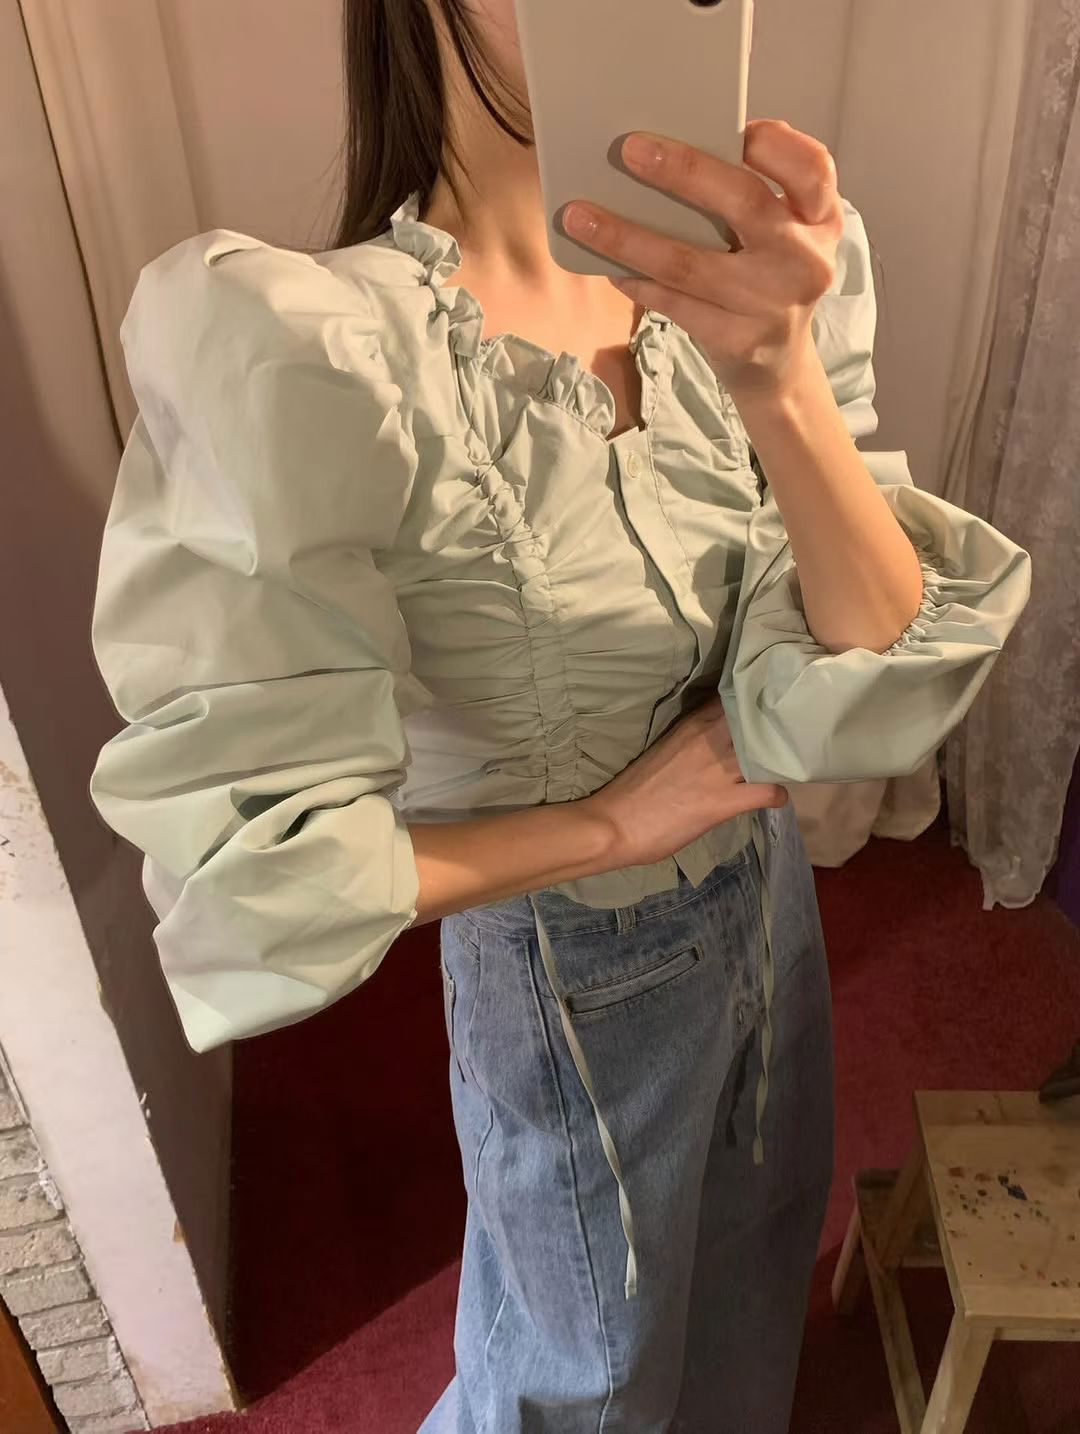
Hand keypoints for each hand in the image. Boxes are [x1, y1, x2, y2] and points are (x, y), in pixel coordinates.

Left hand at [561, 120, 844, 398]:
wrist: (779, 366)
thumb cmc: (767, 276)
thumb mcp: (783, 231)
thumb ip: (752, 191)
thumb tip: (671, 148)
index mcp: (821, 219)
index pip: (813, 167)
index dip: (772, 142)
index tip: (730, 125)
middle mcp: (805, 260)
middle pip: (745, 203)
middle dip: (684, 171)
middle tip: (630, 150)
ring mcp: (772, 305)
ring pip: (690, 262)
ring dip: (629, 237)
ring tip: (581, 216)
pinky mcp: (738, 341)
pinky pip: (675, 304)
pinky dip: (637, 282)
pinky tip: (608, 264)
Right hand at [583, 694, 787, 869]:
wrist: (614, 823)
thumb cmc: (635, 788)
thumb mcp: (668, 747)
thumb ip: (696, 739)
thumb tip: (720, 739)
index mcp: (694, 723)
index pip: (738, 698)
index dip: (759, 703)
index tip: (771, 707)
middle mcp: (711, 739)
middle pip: (761, 721)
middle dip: (776, 728)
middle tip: (786, 737)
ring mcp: (720, 770)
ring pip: (769, 754)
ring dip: (780, 761)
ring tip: (783, 768)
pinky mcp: (724, 801)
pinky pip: (769, 792)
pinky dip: (777, 795)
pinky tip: (774, 799)